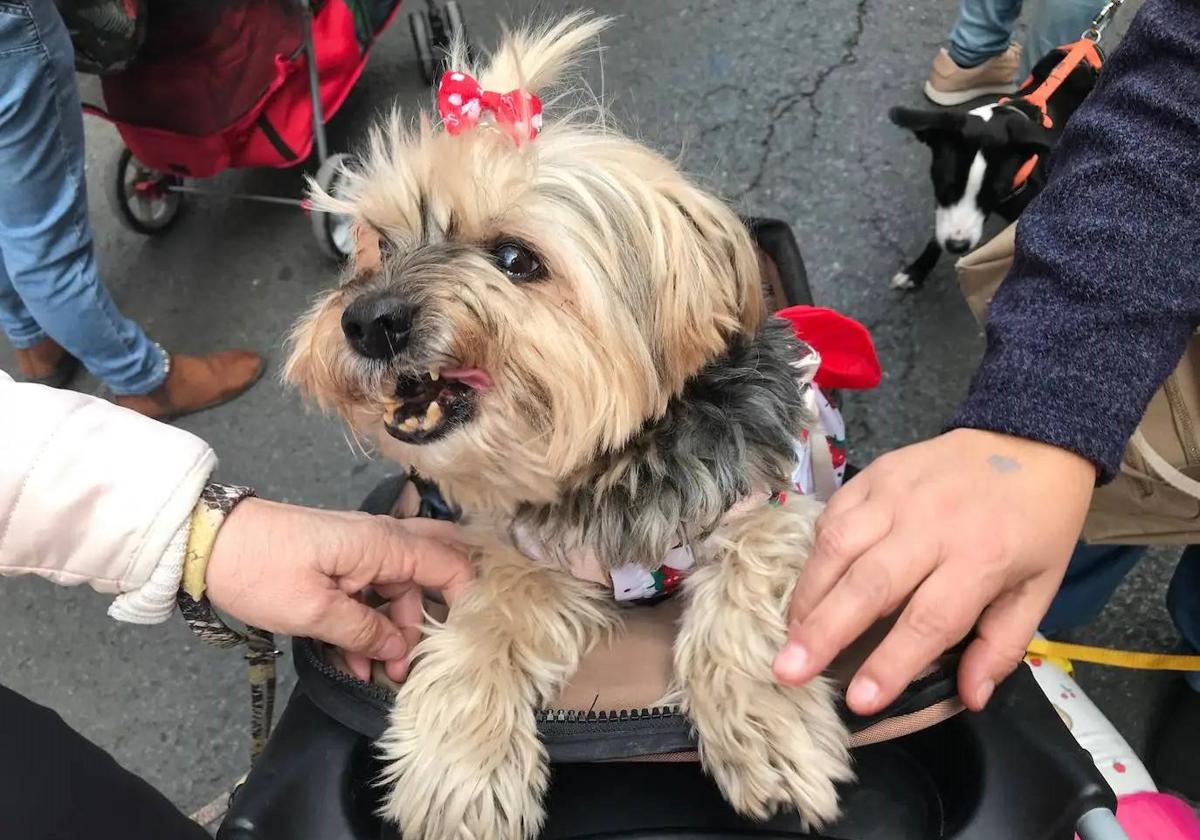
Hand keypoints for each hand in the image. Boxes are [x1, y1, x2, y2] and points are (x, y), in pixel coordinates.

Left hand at [204, 498, 470, 681]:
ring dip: (394, 631)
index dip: (466, 601)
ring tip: (380, 674)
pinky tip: (356, 660)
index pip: (450, 565)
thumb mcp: (313, 611)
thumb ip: (363, 631)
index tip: (460, 643)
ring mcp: (362, 551)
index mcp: (383, 544)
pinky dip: (369, 626)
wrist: (209, 543)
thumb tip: (399, 650)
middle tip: (426, 654)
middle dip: (432, 618)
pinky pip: (371, 595)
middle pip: (432, 574)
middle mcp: (381, 541)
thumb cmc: (261, 570)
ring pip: (399, 591)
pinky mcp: (342, 563)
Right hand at [773, 429, 1093, 714]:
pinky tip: (808, 584)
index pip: (929, 620)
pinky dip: (814, 552)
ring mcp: (897, 493)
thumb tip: (969, 697)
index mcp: (983, 558)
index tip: (859, 700)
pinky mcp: (874, 473)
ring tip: (788, 634)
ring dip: (807, 594)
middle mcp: (933, 524)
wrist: (1028, 440)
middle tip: (788, 671)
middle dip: (824, 632)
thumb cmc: (1035, 524)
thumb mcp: (1040, 589)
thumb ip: (1002, 644)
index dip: (891, 662)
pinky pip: (832, 515)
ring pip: (838, 546)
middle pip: (869, 584)